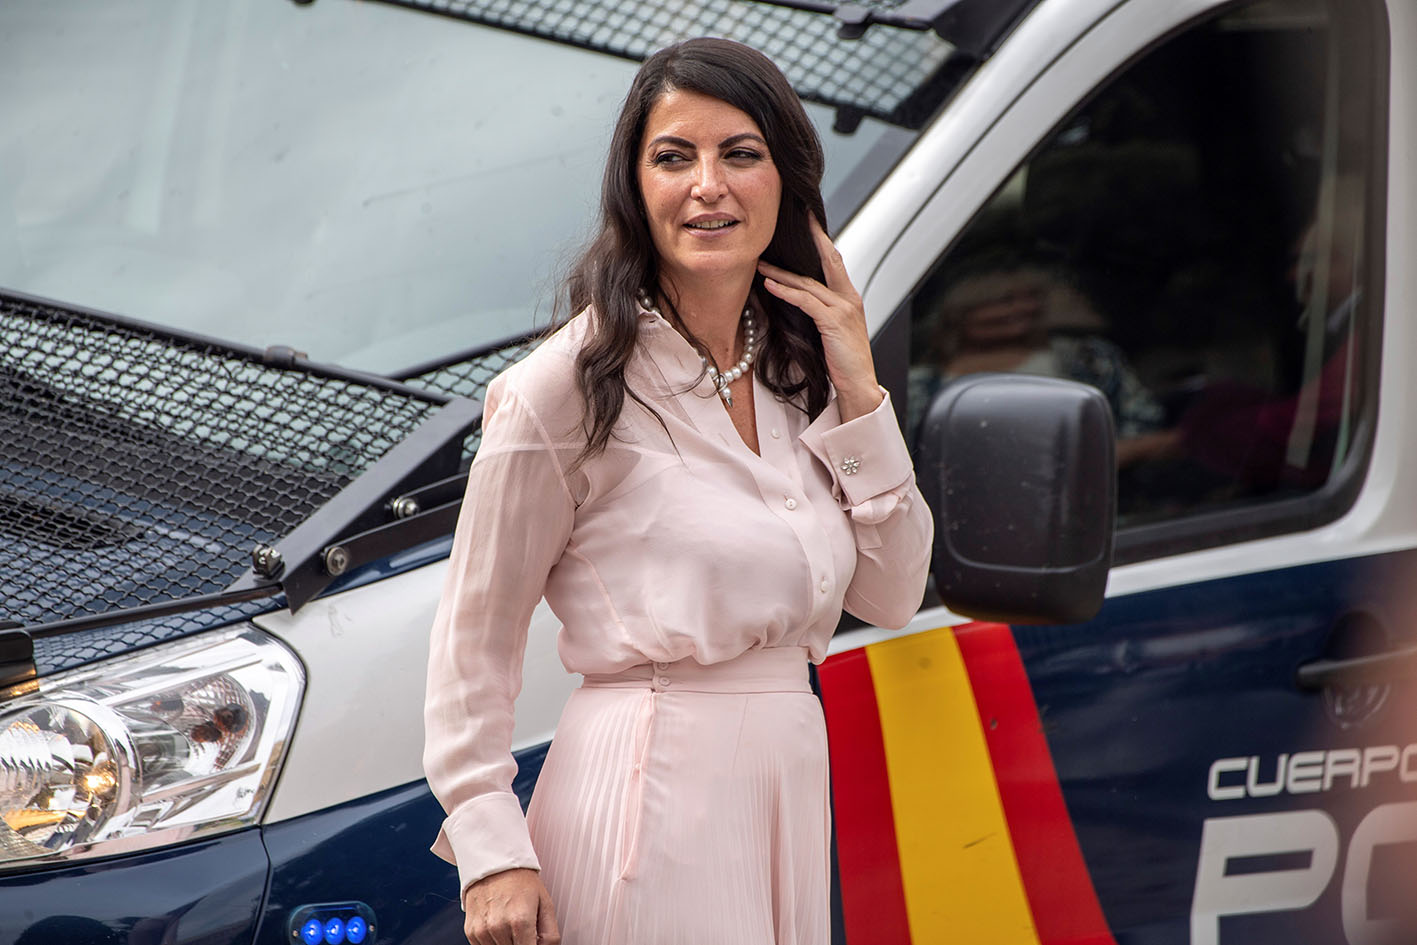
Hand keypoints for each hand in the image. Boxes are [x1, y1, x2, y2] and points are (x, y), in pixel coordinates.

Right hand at [462, 868, 559, 944]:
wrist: (493, 862)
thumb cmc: (520, 880)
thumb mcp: (545, 903)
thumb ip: (550, 934)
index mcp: (520, 921)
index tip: (533, 941)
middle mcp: (499, 927)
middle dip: (521, 943)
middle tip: (524, 929)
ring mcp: (482, 931)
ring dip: (507, 944)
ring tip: (511, 924)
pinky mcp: (471, 932)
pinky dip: (494, 942)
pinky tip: (499, 925)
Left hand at [757, 214, 882, 421]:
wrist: (860, 387)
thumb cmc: (844, 363)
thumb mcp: (833, 331)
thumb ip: (821, 312)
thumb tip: (798, 299)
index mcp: (850, 298)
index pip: (834, 261)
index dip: (821, 240)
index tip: (807, 222)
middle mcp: (849, 299)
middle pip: (828, 259)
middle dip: (810, 238)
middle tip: (789, 221)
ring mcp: (844, 310)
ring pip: (809, 282)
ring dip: (782, 273)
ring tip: (760, 263)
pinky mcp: (834, 323)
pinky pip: (806, 301)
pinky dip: (786, 292)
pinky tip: (771, 286)